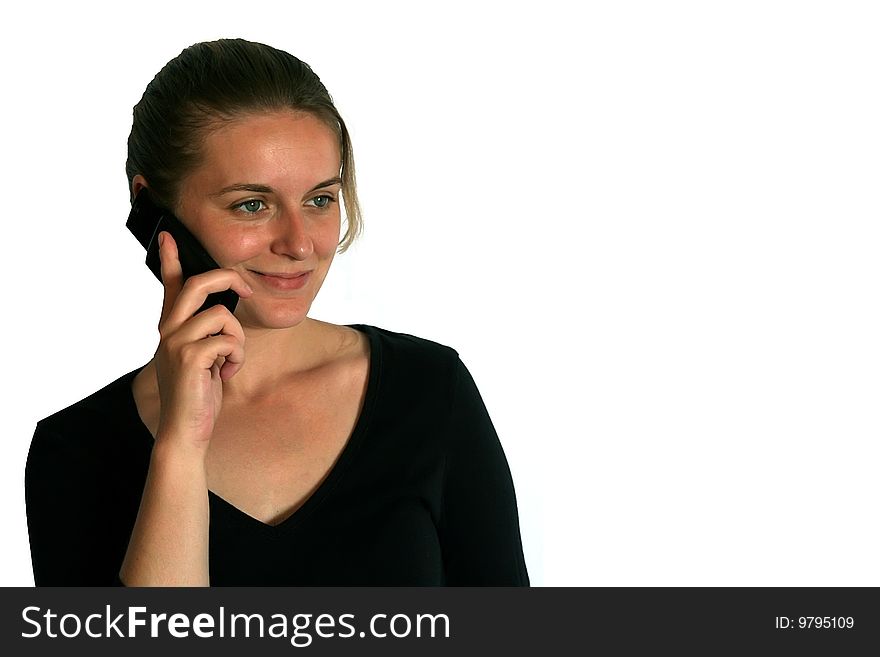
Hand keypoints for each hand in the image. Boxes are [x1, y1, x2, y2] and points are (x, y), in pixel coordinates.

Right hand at [152, 231, 253, 448]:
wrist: (185, 430)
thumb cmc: (197, 393)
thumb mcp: (202, 357)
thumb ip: (206, 333)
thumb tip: (224, 314)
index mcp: (171, 326)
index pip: (171, 285)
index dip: (170, 259)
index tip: (168, 236)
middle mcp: (169, 328)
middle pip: (200, 284)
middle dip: (229, 279)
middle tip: (248, 287)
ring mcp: (176, 341)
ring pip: (223, 316)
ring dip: (238, 340)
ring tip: (229, 362)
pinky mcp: (188, 357)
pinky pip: (229, 341)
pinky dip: (237, 358)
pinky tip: (226, 375)